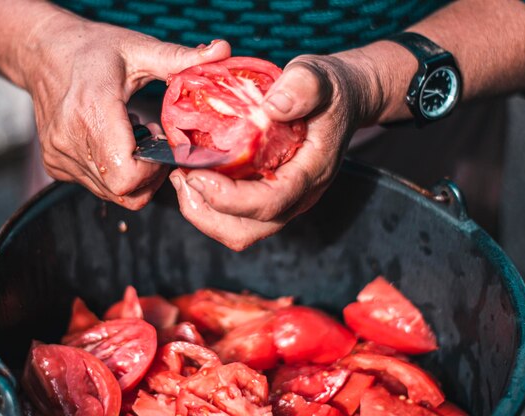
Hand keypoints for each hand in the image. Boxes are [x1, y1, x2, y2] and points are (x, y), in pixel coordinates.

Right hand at [23, 17, 229, 208]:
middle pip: (124, 192)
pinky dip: (113, 173)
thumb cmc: (91, 49)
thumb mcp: (137, 48)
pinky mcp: (55, 164)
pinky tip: (116, 143)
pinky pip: (96, 186)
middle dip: (149, 177)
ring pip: (111, 194)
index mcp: (93, 111)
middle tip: (154, 144)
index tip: (161, 146)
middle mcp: (70, 140)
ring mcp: (59, 156)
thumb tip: (222, 50)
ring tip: (134, 139)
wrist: (42, 52)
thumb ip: (179, 58)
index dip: (153, 173)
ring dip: (132, 176)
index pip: (127, 175)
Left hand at [169, 54, 380, 249]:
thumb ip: (302, 87)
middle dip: (205, 211)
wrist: (343, 100)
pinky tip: (192, 173)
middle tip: (180, 175)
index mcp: (311, 173)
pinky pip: (234, 216)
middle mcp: (297, 197)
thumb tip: (272, 108)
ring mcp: (282, 201)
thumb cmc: (329, 89)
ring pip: (237, 230)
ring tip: (181, 176)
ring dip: (202, 210)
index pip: (269, 203)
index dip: (228, 197)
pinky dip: (207, 202)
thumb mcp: (319, 76)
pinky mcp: (268, 196)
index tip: (196, 172)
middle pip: (247, 230)